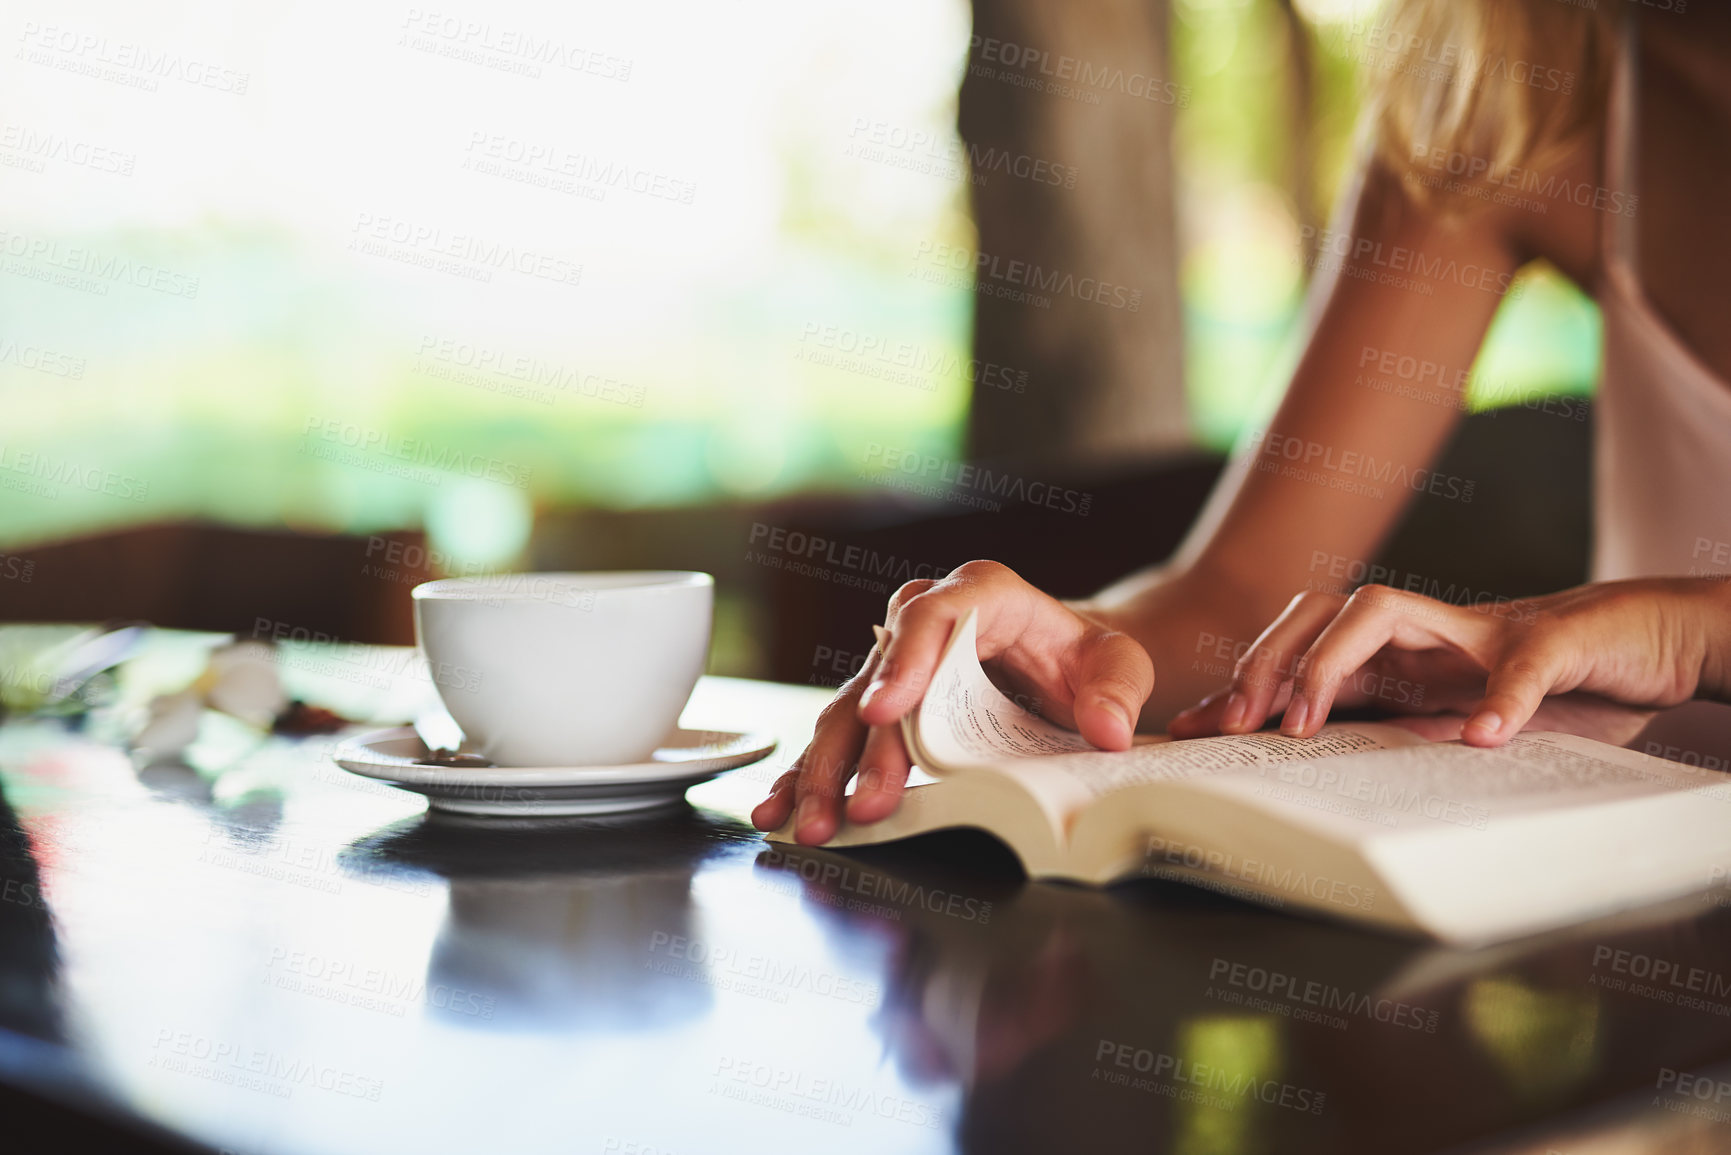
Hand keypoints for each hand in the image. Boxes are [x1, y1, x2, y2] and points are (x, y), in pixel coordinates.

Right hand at [750, 560, 1153, 844]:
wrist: (1063, 662)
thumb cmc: (1084, 656)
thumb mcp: (1119, 662)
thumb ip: (1116, 690)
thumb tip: (1108, 730)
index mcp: (981, 594)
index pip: (934, 618)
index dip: (906, 665)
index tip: (887, 714)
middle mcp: (925, 621)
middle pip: (879, 679)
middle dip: (862, 748)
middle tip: (860, 804)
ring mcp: (895, 663)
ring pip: (847, 712)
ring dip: (824, 771)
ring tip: (811, 823)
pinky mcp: (881, 702)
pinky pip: (839, 738)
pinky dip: (811, 774)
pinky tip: (782, 810)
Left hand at [1170, 578, 1730, 745]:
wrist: (1643, 641)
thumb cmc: (1533, 686)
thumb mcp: (1444, 718)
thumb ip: (1379, 728)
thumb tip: (1288, 762)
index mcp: (1396, 655)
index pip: (1300, 649)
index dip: (1245, 681)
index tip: (1193, 729)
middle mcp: (1423, 632)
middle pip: (1319, 612)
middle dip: (1268, 661)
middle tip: (1238, 722)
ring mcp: (1483, 630)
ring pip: (1386, 611)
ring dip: (1334, 662)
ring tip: (1306, 723)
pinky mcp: (1557, 642)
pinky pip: (1524, 662)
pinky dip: (1502, 695)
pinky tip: (1482, 737)